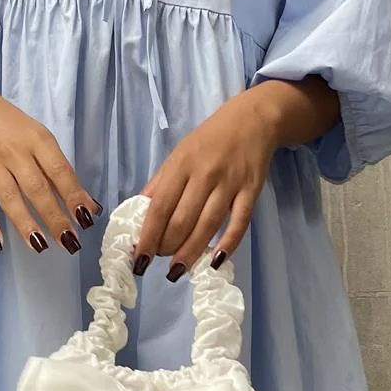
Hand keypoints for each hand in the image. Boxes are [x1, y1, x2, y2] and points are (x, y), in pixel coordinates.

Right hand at [0, 84, 102, 257]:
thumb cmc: (12, 127)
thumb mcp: (39, 138)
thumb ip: (59, 169)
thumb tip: (87, 204)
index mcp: (38, 140)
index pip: (59, 171)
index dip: (73, 195)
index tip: (86, 219)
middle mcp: (15, 152)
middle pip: (37, 189)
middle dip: (54, 217)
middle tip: (69, 242)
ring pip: (10, 198)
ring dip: (26, 224)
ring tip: (41, 246)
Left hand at [131, 87, 285, 281]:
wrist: (252, 120)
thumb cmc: (209, 140)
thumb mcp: (179, 154)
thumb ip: (160, 183)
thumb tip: (139, 214)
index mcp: (181, 165)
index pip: (159, 207)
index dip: (148, 236)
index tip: (139, 259)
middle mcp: (204, 174)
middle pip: (181, 219)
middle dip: (167, 247)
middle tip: (160, 263)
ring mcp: (230, 183)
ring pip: (208, 224)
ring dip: (190, 252)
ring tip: (178, 271)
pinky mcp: (252, 191)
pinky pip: (239, 222)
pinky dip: (228, 244)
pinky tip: (214, 261)